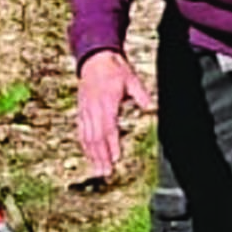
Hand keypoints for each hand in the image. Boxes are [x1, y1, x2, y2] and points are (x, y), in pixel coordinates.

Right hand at [75, 51, 150, 180]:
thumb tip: (150, 107)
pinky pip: (81, 131)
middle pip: (96, 137)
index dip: (112, 145)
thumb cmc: (115, 69)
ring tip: (97, 169)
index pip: (109, 128)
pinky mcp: (81, 110)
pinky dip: (85, 144)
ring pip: (87, 137)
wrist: (95, 58)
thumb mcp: (132, 79)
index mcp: (107, 103)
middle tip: (105, 173)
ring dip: (92, 154)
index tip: (115, 158)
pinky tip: (89, 154)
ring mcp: (85, 110)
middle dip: (100, 157)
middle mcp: (94, 109)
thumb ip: (141, 95)